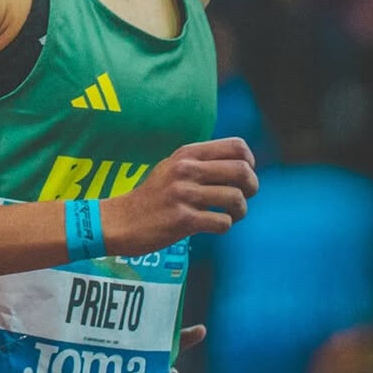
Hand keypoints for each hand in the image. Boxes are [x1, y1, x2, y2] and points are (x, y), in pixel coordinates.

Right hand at [100, 137, 256, 255]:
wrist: (120, 220)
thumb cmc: (153, 196)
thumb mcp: (172, 167)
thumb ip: (201, 162)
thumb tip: (241, 165)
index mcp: (186, 153)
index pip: (237, 146)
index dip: (249, 162)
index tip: (242, 176)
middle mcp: (186, 169)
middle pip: (242, 170)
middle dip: (252, 187)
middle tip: (244, 197)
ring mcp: (184, 194)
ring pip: (236, 198)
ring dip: (240, 211)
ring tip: (229, 215)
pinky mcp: (183, 220)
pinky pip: (222, 222)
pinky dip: (224, 226)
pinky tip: (212, 225)